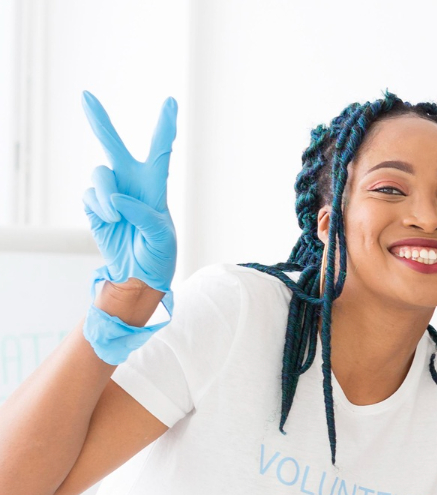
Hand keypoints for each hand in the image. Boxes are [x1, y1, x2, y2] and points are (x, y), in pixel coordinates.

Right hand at [81, 92, 176, 292]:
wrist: (138, 276)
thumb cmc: (159, 255)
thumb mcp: (161, 238)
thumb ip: (143, 216)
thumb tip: (116, 199)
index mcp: (156, 186)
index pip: (161, 151)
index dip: (164, 126)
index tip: (170, 102)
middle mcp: (131, 183)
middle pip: (113, 145)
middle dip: (99, 120)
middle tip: (86, 96)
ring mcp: (110, 193)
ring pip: (99, 174)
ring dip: (106, 194)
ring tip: (115, 216)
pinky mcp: (94, 205)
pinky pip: (89, 195)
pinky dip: (98, 209)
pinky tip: (110, 221)